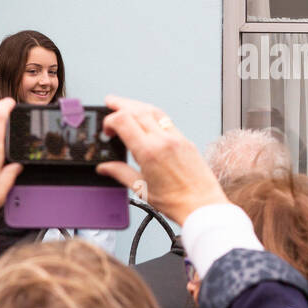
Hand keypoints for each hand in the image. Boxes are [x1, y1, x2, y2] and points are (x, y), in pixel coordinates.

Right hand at [96, 95, 226, 224]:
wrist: (202, 205)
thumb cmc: (176, 201)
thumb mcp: (141, 189)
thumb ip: (120, 173)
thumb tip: (105, 167)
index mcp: (149, 152)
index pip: (123, 120)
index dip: (110, 121)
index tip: (106, 130)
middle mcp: (163, 140)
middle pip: (137, 110)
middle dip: (120, 104)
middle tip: (109, 102)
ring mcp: (176, 137)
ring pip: (153, 110)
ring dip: (137, 105)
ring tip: (125, 105)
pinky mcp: (186, 140)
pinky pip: (166, 118)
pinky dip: (152, 113)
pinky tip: (147, 117)